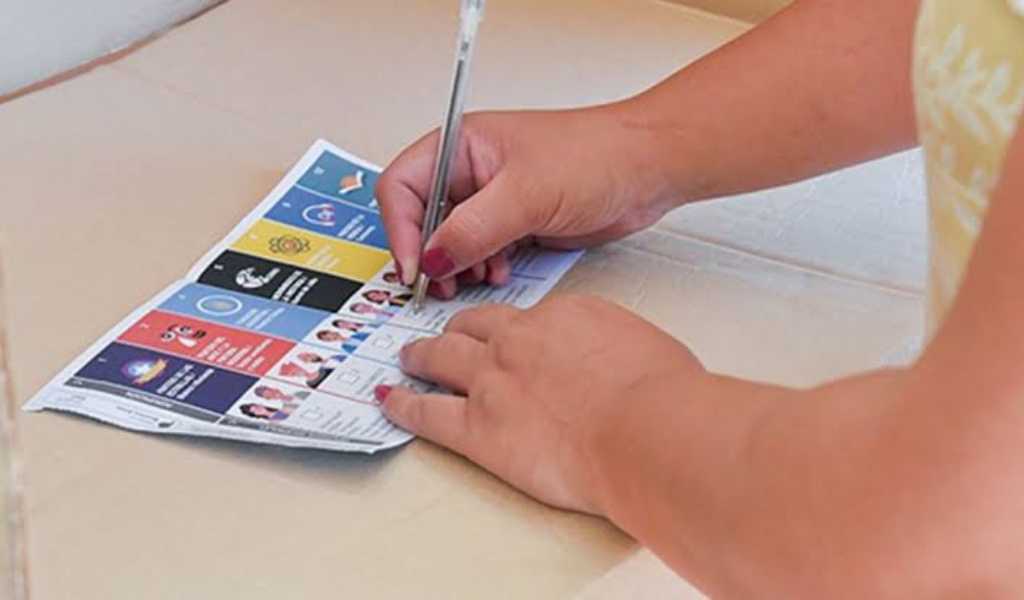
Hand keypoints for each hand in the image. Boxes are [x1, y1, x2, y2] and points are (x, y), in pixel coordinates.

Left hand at [375, 295, 703, 513]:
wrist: (646, 428)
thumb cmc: (660, 394)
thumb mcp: (644, 348)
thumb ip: (613, 351)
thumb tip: (612, 363)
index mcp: (563, 316)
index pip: (526, 318)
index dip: (514, 329)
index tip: (512, 339)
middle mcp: (519, 339)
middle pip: (474, 327)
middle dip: (458, 332)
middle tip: (447, 338)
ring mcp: (492, 380)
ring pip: (441, 357)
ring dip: (421, 356)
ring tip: (409, 359)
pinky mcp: (477, 427)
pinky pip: (426, 411)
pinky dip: (403, 403)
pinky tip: (389, 398)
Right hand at [376, 105, 679, 295]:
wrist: (648, 169)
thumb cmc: (597, 155)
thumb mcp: (526, 193)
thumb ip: (472, 229)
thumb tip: (432, 259)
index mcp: (461, 144)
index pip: (402, 186)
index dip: (400, 228)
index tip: (415, 267)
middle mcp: (471, 170)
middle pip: (421, 218)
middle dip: (429, 253)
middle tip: (439, 284)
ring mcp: (493, 198)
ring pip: (451, 240)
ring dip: (458, 265)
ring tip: (477, 276)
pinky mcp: (516, 223)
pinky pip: (481, 252)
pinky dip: (484, 267)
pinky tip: (501, 273)